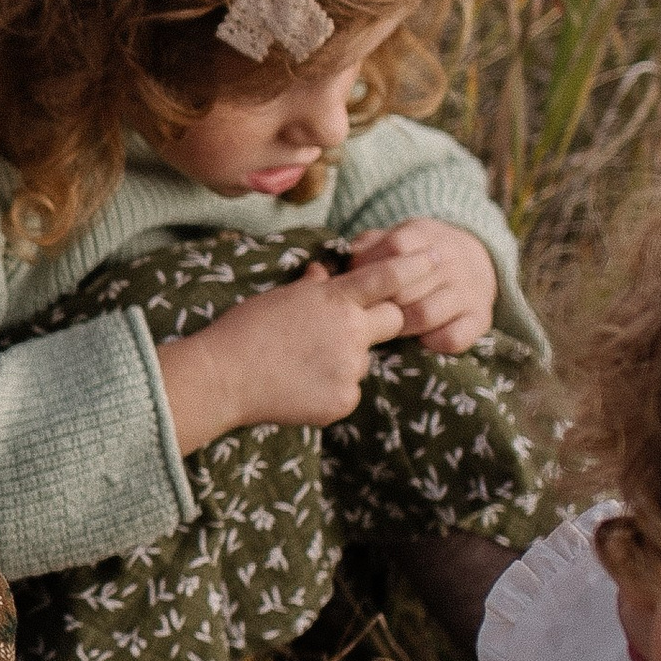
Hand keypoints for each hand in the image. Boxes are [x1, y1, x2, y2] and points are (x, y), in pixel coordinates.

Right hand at [154, 265, 404, 450]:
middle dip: (383, 321)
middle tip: (349, 329)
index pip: (387, 277)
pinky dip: (330, 390)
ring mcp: (350, 368)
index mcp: (335, 299)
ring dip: (344, 360)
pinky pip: (348, 392)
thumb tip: (323, 274)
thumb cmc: (244, 330)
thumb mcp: (279, 297)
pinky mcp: (343, 401)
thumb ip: (311, 287)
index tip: (437, 258)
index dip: (416, 266)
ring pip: (363, 361)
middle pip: (394, 321)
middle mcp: (351, 331)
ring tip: (300, 365)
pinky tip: (299, 387)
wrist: (223, 377)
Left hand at [342, 217, 497, 356]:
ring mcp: (468, 291)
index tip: (359, 285)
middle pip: (403, 289)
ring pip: (424, 315)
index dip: (371, 269)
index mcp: (426, 235)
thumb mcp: (398, 237)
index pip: (396, 248)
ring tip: (391, 326)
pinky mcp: (481, 319)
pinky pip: (452, 339)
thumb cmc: (420, 253)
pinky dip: (432, 342)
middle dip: (379, 304)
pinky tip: (422, 338)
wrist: (476, 261)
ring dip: (400, 326)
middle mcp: (451, 261)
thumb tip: (347, 261)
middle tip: (367, 314)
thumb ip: (368, 245)